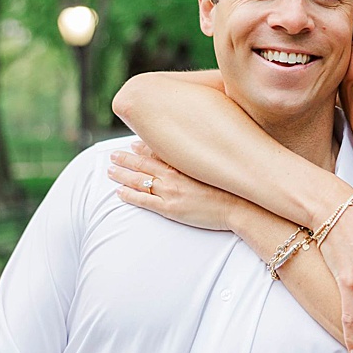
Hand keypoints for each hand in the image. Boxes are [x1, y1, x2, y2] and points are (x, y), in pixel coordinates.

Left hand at [107, 140, 247, 233]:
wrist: (242, 206)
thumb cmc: (236, 187)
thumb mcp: (221, 164)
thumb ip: (208, 155)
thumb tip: (206, 147)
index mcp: (186, 161)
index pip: (159, 150)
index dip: (143, 147)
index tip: (133, 143)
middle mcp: (174, 173)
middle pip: (143, 164)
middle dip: (125, 158)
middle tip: (113, 155)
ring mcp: (170, 191)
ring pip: (138, 180)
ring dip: (122, 175)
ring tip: (110, 171)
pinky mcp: (170, 209)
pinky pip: (144, 201)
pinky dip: (129, 195)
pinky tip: (119, 193)